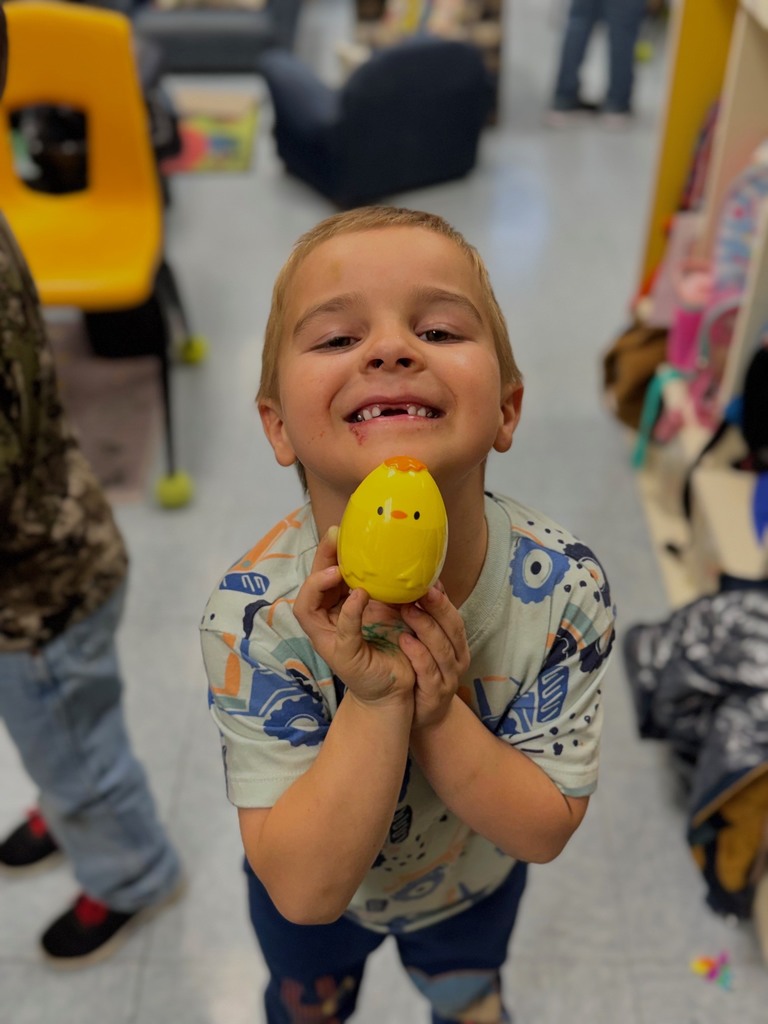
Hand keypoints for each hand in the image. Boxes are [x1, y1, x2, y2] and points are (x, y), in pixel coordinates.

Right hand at [293, 528, 416, 710]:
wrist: (399, 685)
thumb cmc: (392, 644)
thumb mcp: (389, 606)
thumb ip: (384, 584)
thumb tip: (396, 550)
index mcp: (335, 606)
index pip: (324, 574)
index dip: (327, 552)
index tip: (340, 531)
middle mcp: (325, 621)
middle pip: (310, 586)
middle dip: (320, 561)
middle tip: (334, 539)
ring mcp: (329, 639)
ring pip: (309, 608)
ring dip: (321, 585)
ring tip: (338, 570)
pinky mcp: (342, 656)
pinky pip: (342, 631)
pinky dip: (348, 612)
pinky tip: (359, 597)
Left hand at [398, 585, 469, 730]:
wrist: (421, 716)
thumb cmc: (421, 673)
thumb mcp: (427, 646)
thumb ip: (427, 620)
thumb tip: (424, 585)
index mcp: (457, 644)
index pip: (454, 618)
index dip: (443, 600)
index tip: (428, 582)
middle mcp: (458, 659)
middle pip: (453, 630)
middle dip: (437, 608)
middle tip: (419, 590)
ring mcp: (449, 678)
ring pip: (442, 649)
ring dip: (425, 627)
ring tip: (408, 610)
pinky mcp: (435, 694)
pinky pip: (428, 671)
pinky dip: (418, 654)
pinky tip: (404, 640)